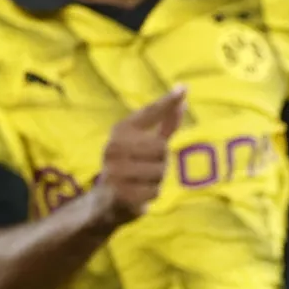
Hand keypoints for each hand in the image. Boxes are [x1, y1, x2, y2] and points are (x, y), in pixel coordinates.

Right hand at [92, 85, 189, 221]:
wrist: (105, 200)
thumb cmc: (130, 165)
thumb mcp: (144, 142)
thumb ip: (165, 122)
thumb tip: (183, 94)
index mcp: (121, 130)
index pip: (150, 112)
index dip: (167, 102)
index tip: (184, 88)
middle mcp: (114, 147)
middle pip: (162, 148)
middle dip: (161, 161)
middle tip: (145, 167)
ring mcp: (115, 171)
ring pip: (160, 171)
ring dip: (157, 179)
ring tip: (141, 180)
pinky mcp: (121, 193)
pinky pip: (155, 191)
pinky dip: (151, 194)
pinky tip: (138, 193)